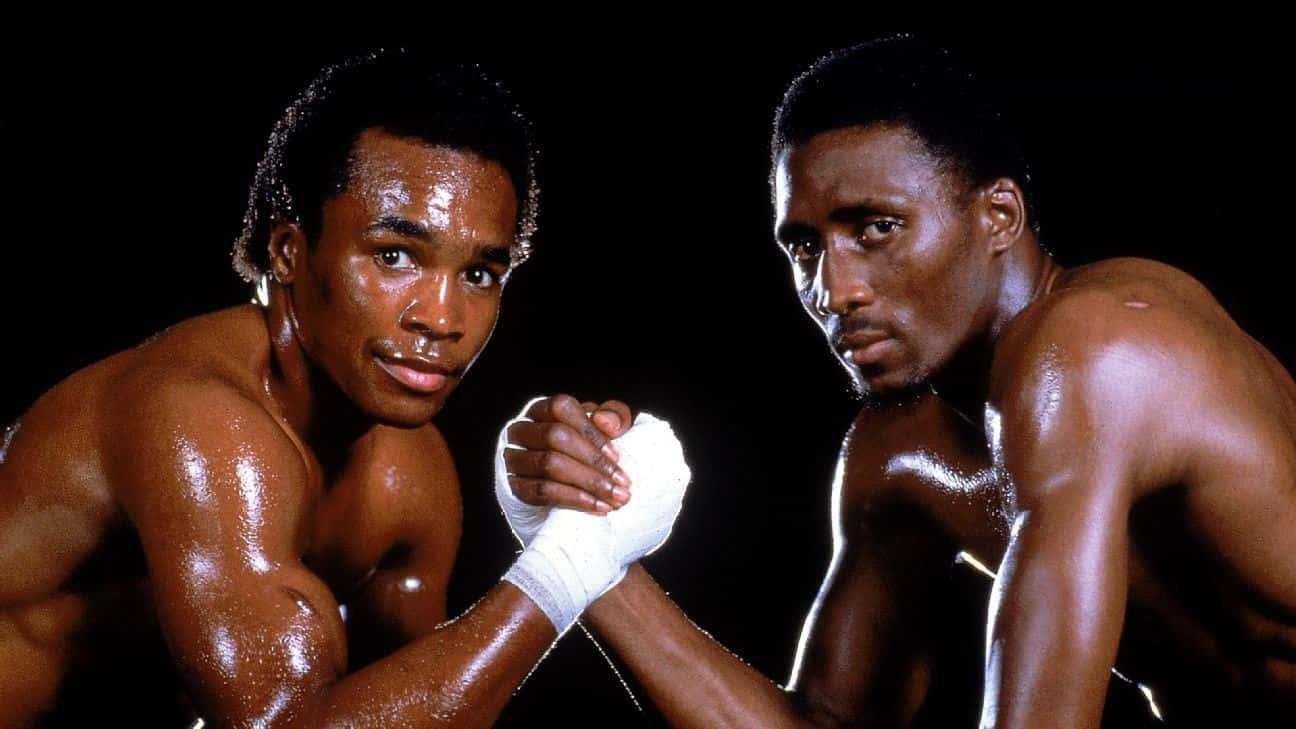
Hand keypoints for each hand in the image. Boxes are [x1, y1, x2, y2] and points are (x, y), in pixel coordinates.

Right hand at [502, 409, 691, 632]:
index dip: (591, 430)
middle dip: (594, 461)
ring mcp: (512, 459)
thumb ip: (613, 417)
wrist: (570, 498)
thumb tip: (605, 421)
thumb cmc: (590, 455)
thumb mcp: (606, 432)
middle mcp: (520, 430)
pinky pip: (541, 492)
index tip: (617, 455)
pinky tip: (597, 508)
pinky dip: (573, 500)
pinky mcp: (512, 488)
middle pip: (555, 436)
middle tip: (623, 484)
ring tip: (615, 498)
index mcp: (542, 410)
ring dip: (588, 482)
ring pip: (549, 464)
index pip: (562, 408)